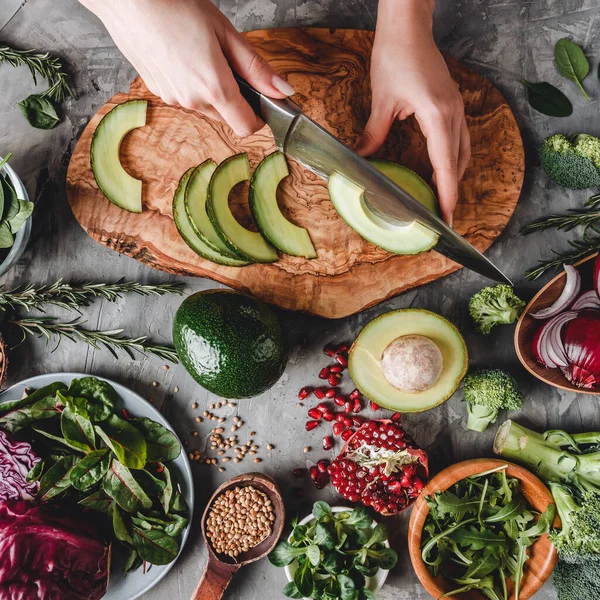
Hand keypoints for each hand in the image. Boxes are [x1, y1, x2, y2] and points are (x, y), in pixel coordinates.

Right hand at [80, 0, 293, 136]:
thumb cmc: (175, 6)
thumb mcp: (225, 32)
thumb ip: (256, 68)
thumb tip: (284, 92)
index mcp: (214, 87)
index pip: (246, 126)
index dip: (259, 117)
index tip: (261, 101)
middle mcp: (193, 101)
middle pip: (227, 117)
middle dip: (235, 99)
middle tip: (228, 63)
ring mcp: (173, 98)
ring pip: (205, 107)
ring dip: (211, 91)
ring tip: (201, 54)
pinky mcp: (158, 92)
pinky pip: (185, 97)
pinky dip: (190, 84)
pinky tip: (182, 56)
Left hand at [357, 0, 469, 225]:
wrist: (408, 26)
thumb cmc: (396, 55)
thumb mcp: (382, 100)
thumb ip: (374, 134)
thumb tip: (362, 158)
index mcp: (437, 116)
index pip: (446, 165)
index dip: (447, 194)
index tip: (447, 217)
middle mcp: (453, 114)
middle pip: (459, 163)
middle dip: (451, 191)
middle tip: (441, 216)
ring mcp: (456, 108)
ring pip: (463, 152)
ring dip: (454, 176)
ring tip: (441, 198)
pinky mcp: (453, 104)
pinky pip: (459, 139)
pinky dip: (452, 159)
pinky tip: (440, 169)